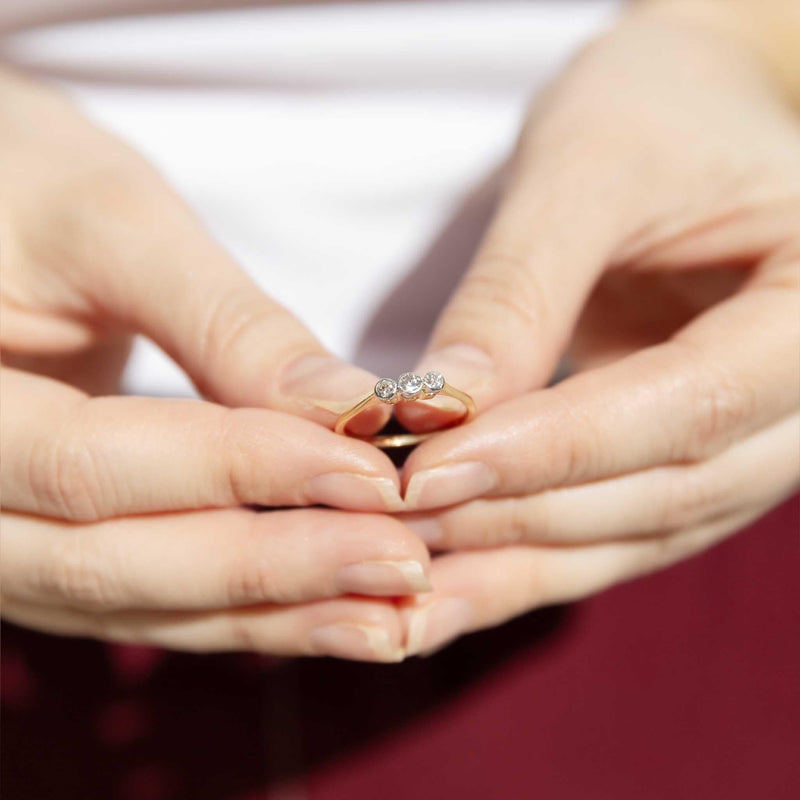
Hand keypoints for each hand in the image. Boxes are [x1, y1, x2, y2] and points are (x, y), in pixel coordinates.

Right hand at [0, 69, 427, 661]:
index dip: (242, 472)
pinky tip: (332, 610)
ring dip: (271, 615)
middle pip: (111, 564)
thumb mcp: (112, 225)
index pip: (90, 466)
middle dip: (272, 569)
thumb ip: (225, 325)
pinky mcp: (47, 542)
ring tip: (389, 612)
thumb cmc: (22, 181)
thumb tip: (352, 411)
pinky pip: (145, 595)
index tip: (374, 475)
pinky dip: (241, 611)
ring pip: (135, 602)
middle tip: (402, 564)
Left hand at [396, 5, 799, 654]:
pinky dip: (524, 560)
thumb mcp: (586, 173)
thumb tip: (434, 412)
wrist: (687, 117)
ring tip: (402, 584)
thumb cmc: (654, 112)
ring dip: (512, 564)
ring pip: (631, 534)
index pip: (687, 406)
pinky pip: (607, 529)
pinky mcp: (683, 461)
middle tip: (391, 530)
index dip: (552, 451)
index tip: (426, 472)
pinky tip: (446, 581)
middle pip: (662, 493)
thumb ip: (518, 293)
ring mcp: (748, 445)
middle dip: (518, 518)